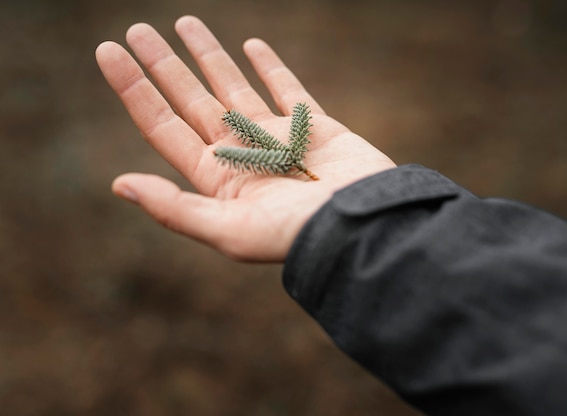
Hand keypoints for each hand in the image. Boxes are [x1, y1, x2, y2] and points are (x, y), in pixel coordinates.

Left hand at [96, 16, 395, 261]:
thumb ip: (176, 209)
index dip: (134, 90)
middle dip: (163, 65)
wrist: (365, 228)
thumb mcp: (229, 232)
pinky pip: (288, 89)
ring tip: (184, 22)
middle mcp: (241, 155)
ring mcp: (277, 138)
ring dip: (208, 56)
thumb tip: (119, 185)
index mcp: (217, 179)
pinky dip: (270, 66)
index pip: (164, 126)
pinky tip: (250, 45)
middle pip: (191, 100)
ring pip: (234, 87)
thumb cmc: (297, 236)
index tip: (108, 51)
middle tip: (135, 29)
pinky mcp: (314, 127)